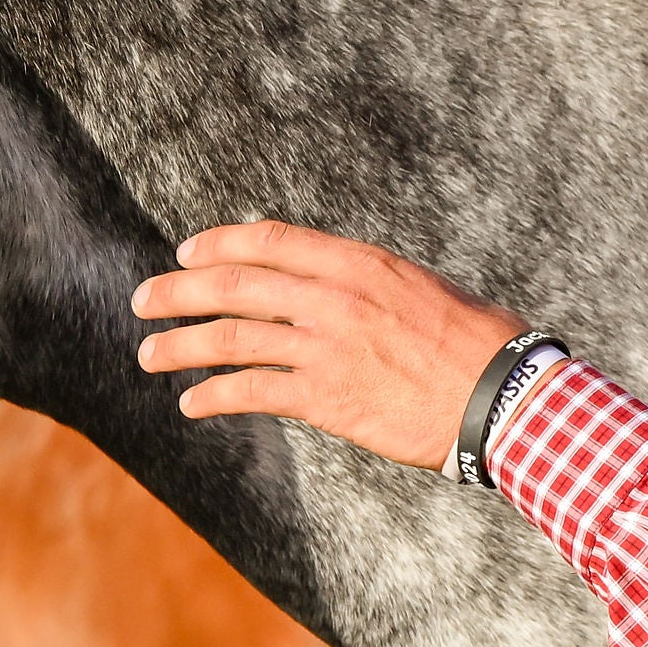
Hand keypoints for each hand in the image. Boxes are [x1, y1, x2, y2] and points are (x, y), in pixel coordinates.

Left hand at [132, 222, 524, 470]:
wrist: (503, 396)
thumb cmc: (481, 345)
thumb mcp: (427, 290)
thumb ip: (376, 285)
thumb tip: (343, 285)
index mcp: (361, 264)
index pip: (270, 241)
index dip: (219, 244)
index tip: (189, 253)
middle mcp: (335, 298)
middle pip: (234, 284)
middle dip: (179, 291)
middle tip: (144, 301)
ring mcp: (327, 347)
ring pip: (229, 338)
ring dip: (179, 347)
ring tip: (149, 356)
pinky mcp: (327, 397)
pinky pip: (252, 392)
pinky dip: (214, 397)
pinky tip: (193, 405)